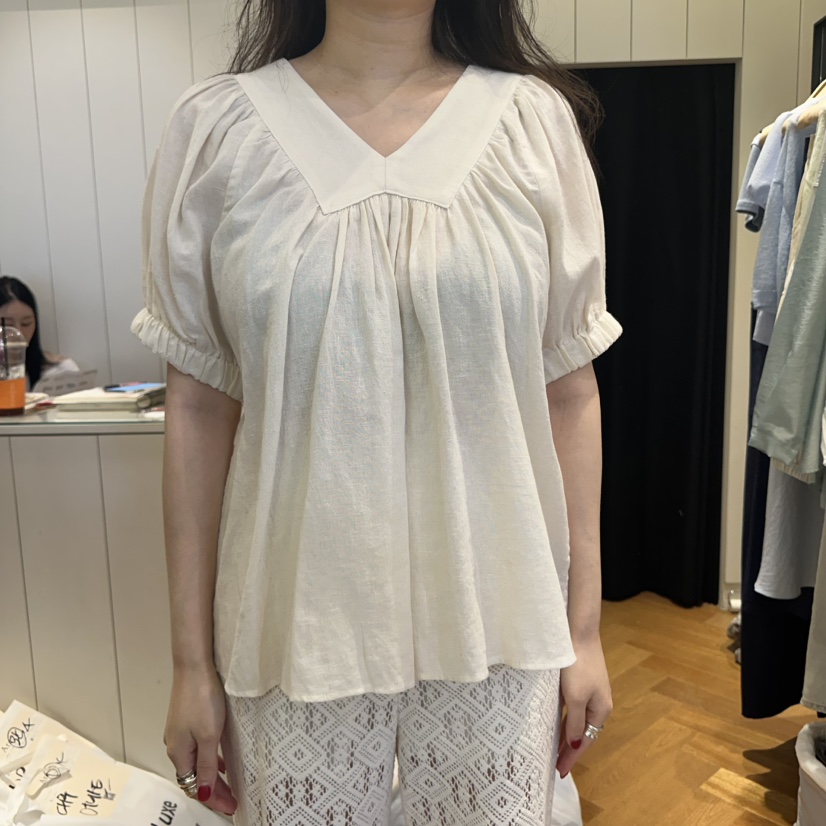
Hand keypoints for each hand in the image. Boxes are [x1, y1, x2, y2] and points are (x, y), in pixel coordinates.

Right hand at [164, 663, 236, 815]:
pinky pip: (198, 748)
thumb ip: (208, 765)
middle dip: (212, 791)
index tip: (230, 807)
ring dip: (211, 775)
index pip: (194, 786)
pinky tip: (221, 758)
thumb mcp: (209, 735)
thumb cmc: (201, 696)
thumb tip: (204, 793)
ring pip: (196, 762)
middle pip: (194, 776)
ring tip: (230, 785)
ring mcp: (180, 732)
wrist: (193, 666)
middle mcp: (176, 745)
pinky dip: (209, 758)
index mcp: (179, 752)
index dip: (212, 799)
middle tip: (232, 800)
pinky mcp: (187, 720)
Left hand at [556, 634, 612, 778]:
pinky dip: (564, 720)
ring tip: (552, 750)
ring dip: (565, 735)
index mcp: (600, 710)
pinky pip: (572, 709)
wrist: (579, 634)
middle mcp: (598, 703)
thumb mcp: (575, 697)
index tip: (560, 772)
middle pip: (582, 733)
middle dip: (569, 750)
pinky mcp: (581, 682)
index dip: (572, 758)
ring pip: (576, 721)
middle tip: (554, 765)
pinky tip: (554, 723)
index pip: (584, 741)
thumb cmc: (577, 666)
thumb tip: (574, 745)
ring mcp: (590, 692)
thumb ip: (574, 722)